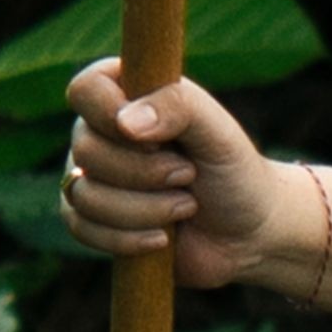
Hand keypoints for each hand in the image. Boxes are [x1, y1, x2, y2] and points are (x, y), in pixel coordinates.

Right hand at [57, 62, 307, 293]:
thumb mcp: (218, 132)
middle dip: (146, 173)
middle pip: (85, 150)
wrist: (249, 233)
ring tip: (185, 206)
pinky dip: (127, 239)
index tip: (161, 140)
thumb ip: (179, 106)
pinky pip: (82, 229)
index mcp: (123, 94)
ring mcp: (91, 176)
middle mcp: (99, 132)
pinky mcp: (93, 219)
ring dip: (145, 210)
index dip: (114, 118)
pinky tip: (162, 238)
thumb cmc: (234, 172)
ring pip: (84, 195)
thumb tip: (125, 124)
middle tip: (189, 175)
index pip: (85, 92)